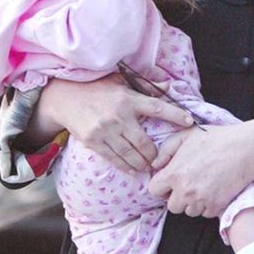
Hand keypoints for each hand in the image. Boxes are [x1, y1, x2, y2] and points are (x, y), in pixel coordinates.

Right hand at [39, 76, 193, 173]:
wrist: (64, 98)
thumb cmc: (98, 88)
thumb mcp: (121, 82)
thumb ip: (146, 86)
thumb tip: (170, 86)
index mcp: (129, 99)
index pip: (158, 107)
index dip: (175, 115)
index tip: (190, 122)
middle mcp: (118, 116)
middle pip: (143, 142)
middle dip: (154, 154)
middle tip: (161, 160)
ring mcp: (105, 131)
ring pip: (129, 154)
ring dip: (141, 163)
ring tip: (148, 167)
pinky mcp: (93, 141)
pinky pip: (113, 158)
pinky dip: (125, 167)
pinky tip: (133, 170)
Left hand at [146, 125, 251, 217]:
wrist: (246, 150)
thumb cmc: (218, 140)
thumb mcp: (187, 135)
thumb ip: (166, 149)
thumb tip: (155, 165)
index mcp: (174, 174)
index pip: (154, 190)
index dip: (162, 186)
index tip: (172, 181)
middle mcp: (184, 190)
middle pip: (172, 206)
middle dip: (179, 197)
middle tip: (191, 185)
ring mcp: (200, 200)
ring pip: (190, 211)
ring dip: (195, 203)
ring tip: (206, 187)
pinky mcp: (216, 205)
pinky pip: (206, 213)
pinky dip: (210, 206)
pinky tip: (216, 191)